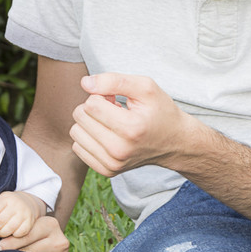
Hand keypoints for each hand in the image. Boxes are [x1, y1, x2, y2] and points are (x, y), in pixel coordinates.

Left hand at [0, 191, 43, 238]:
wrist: (27, 202)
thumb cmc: (7, 205)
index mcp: (5, 198)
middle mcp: (16, 204)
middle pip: (1, 221)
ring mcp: (24, 213)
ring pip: (10, 229)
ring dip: (2, 233)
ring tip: (0, 232)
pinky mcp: (30, 221)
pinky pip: (19, 233)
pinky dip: (13, 235)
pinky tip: (11, 232)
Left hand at [69, 73, 190, 175]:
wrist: (175, 142)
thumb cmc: (160, 111)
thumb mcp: (145, 87)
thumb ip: (114, 80)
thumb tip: (84, 83)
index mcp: (130, 129)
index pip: (91, 104)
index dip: (101, 95)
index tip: (115, 99)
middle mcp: (119, 151)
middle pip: (80, 117)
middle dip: (93, 107)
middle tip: (114, 110)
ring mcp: (113, 164)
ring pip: (75, 132)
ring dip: (89, 122)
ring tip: (110, 122)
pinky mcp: (107, 171)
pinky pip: (78, 147)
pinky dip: (89, 137)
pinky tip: (107, 135)